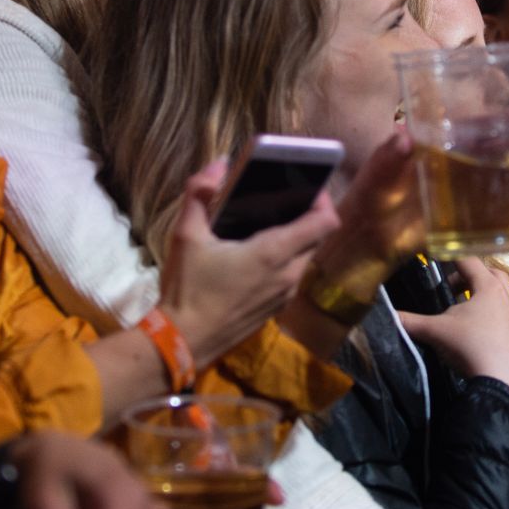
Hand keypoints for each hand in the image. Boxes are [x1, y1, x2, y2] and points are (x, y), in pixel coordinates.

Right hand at [159, 157, 338, 364]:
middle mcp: (289, 274)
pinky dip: (286, 261)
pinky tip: (258, 255)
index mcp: (274, 252)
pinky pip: (293, 277)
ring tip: (268, 223)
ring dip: (296, 240)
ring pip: (305, 258)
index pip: (326, 221)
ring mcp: (285, 295)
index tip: (307, 184)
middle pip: (318, 237)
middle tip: (282, 199)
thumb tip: (218, 164)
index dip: (323, 198)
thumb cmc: (188, 288)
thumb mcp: (186, 235)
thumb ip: (199, 193)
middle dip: (308, 216)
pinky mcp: (276, 309)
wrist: (182, 343)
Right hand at [395, 259, 508, 391]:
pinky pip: (507, 316)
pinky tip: (479, 333)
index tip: (435, 260)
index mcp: (488, 287)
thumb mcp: (435, 332)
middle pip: (492, 273)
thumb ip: (410, 321)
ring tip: (465, 311)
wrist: (502, 382)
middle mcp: (506, 297)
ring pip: (503, 295)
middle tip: (453, 289)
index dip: (450, 257)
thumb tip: (388, 314)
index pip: (469, 260)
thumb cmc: (470, 347)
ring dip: (484, 296)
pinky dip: (493, 316)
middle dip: (471, 276)